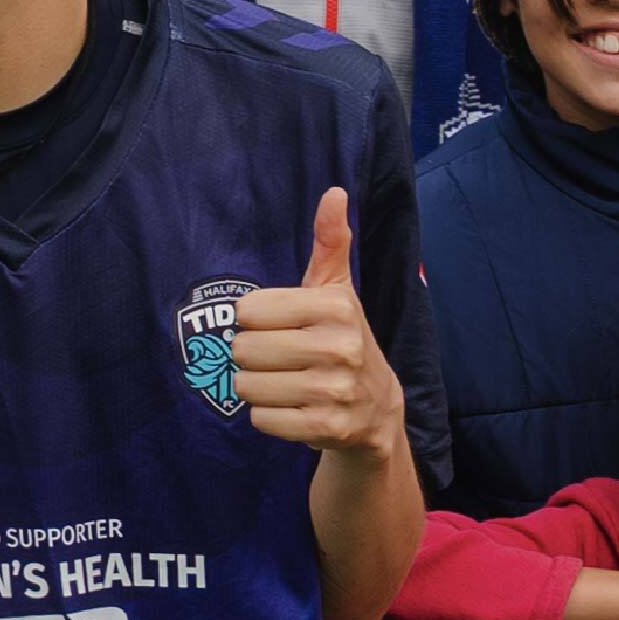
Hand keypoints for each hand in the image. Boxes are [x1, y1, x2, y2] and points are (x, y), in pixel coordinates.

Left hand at [229, 190, 405, 459]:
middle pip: (243, 349)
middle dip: (252, 356)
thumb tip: (334, 191)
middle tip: (281, 359)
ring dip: (256, 388)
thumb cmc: (341, 339)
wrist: (375, 410)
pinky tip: (293, 409)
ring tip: (286, 383)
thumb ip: (331, 242)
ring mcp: (334, 391)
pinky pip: (260, 419)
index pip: (249, 310)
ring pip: (246, 386)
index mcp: (337, 305)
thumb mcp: (337, 290)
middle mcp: (340, 346)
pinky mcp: (326, 428)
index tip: (281, 326)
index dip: (256, 320)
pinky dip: (267, 416)